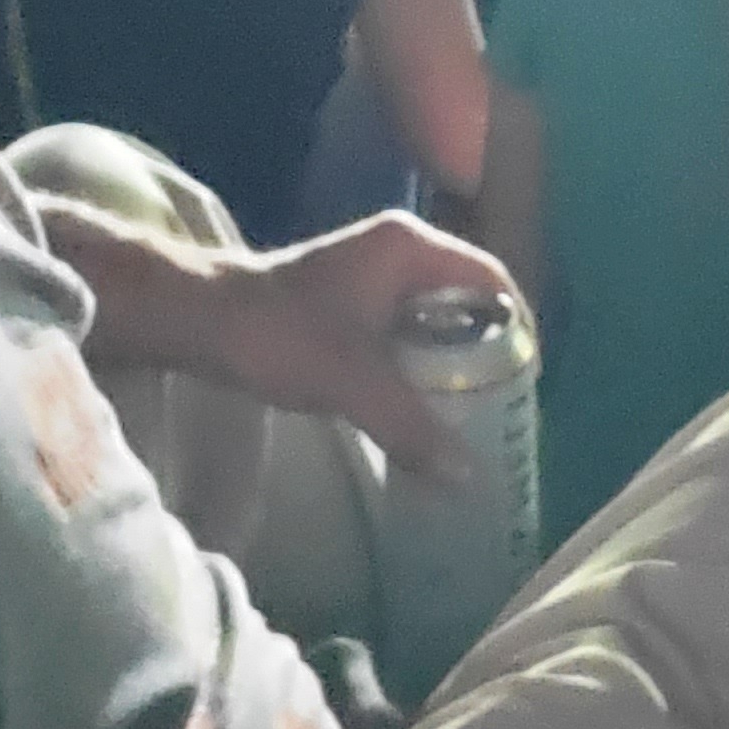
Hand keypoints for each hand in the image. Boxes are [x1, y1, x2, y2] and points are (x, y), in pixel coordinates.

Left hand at [47, 200, 512, 482]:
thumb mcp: (353, 384)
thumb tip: (467, 479)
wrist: (201, 321)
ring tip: (469, 413)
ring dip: (450, 359)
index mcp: (411, 248)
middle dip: (487, 349)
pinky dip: (418, 362)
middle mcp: (399, 249)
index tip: (526, 379)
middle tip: (502, 403)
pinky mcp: (350, 298)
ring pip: (434, 316)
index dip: (517, 326)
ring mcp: (372, 271)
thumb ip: (411, 428)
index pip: (491, 279)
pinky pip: (405, 328)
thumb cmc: (281, 335)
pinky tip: (419, 404)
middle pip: (467, 298)